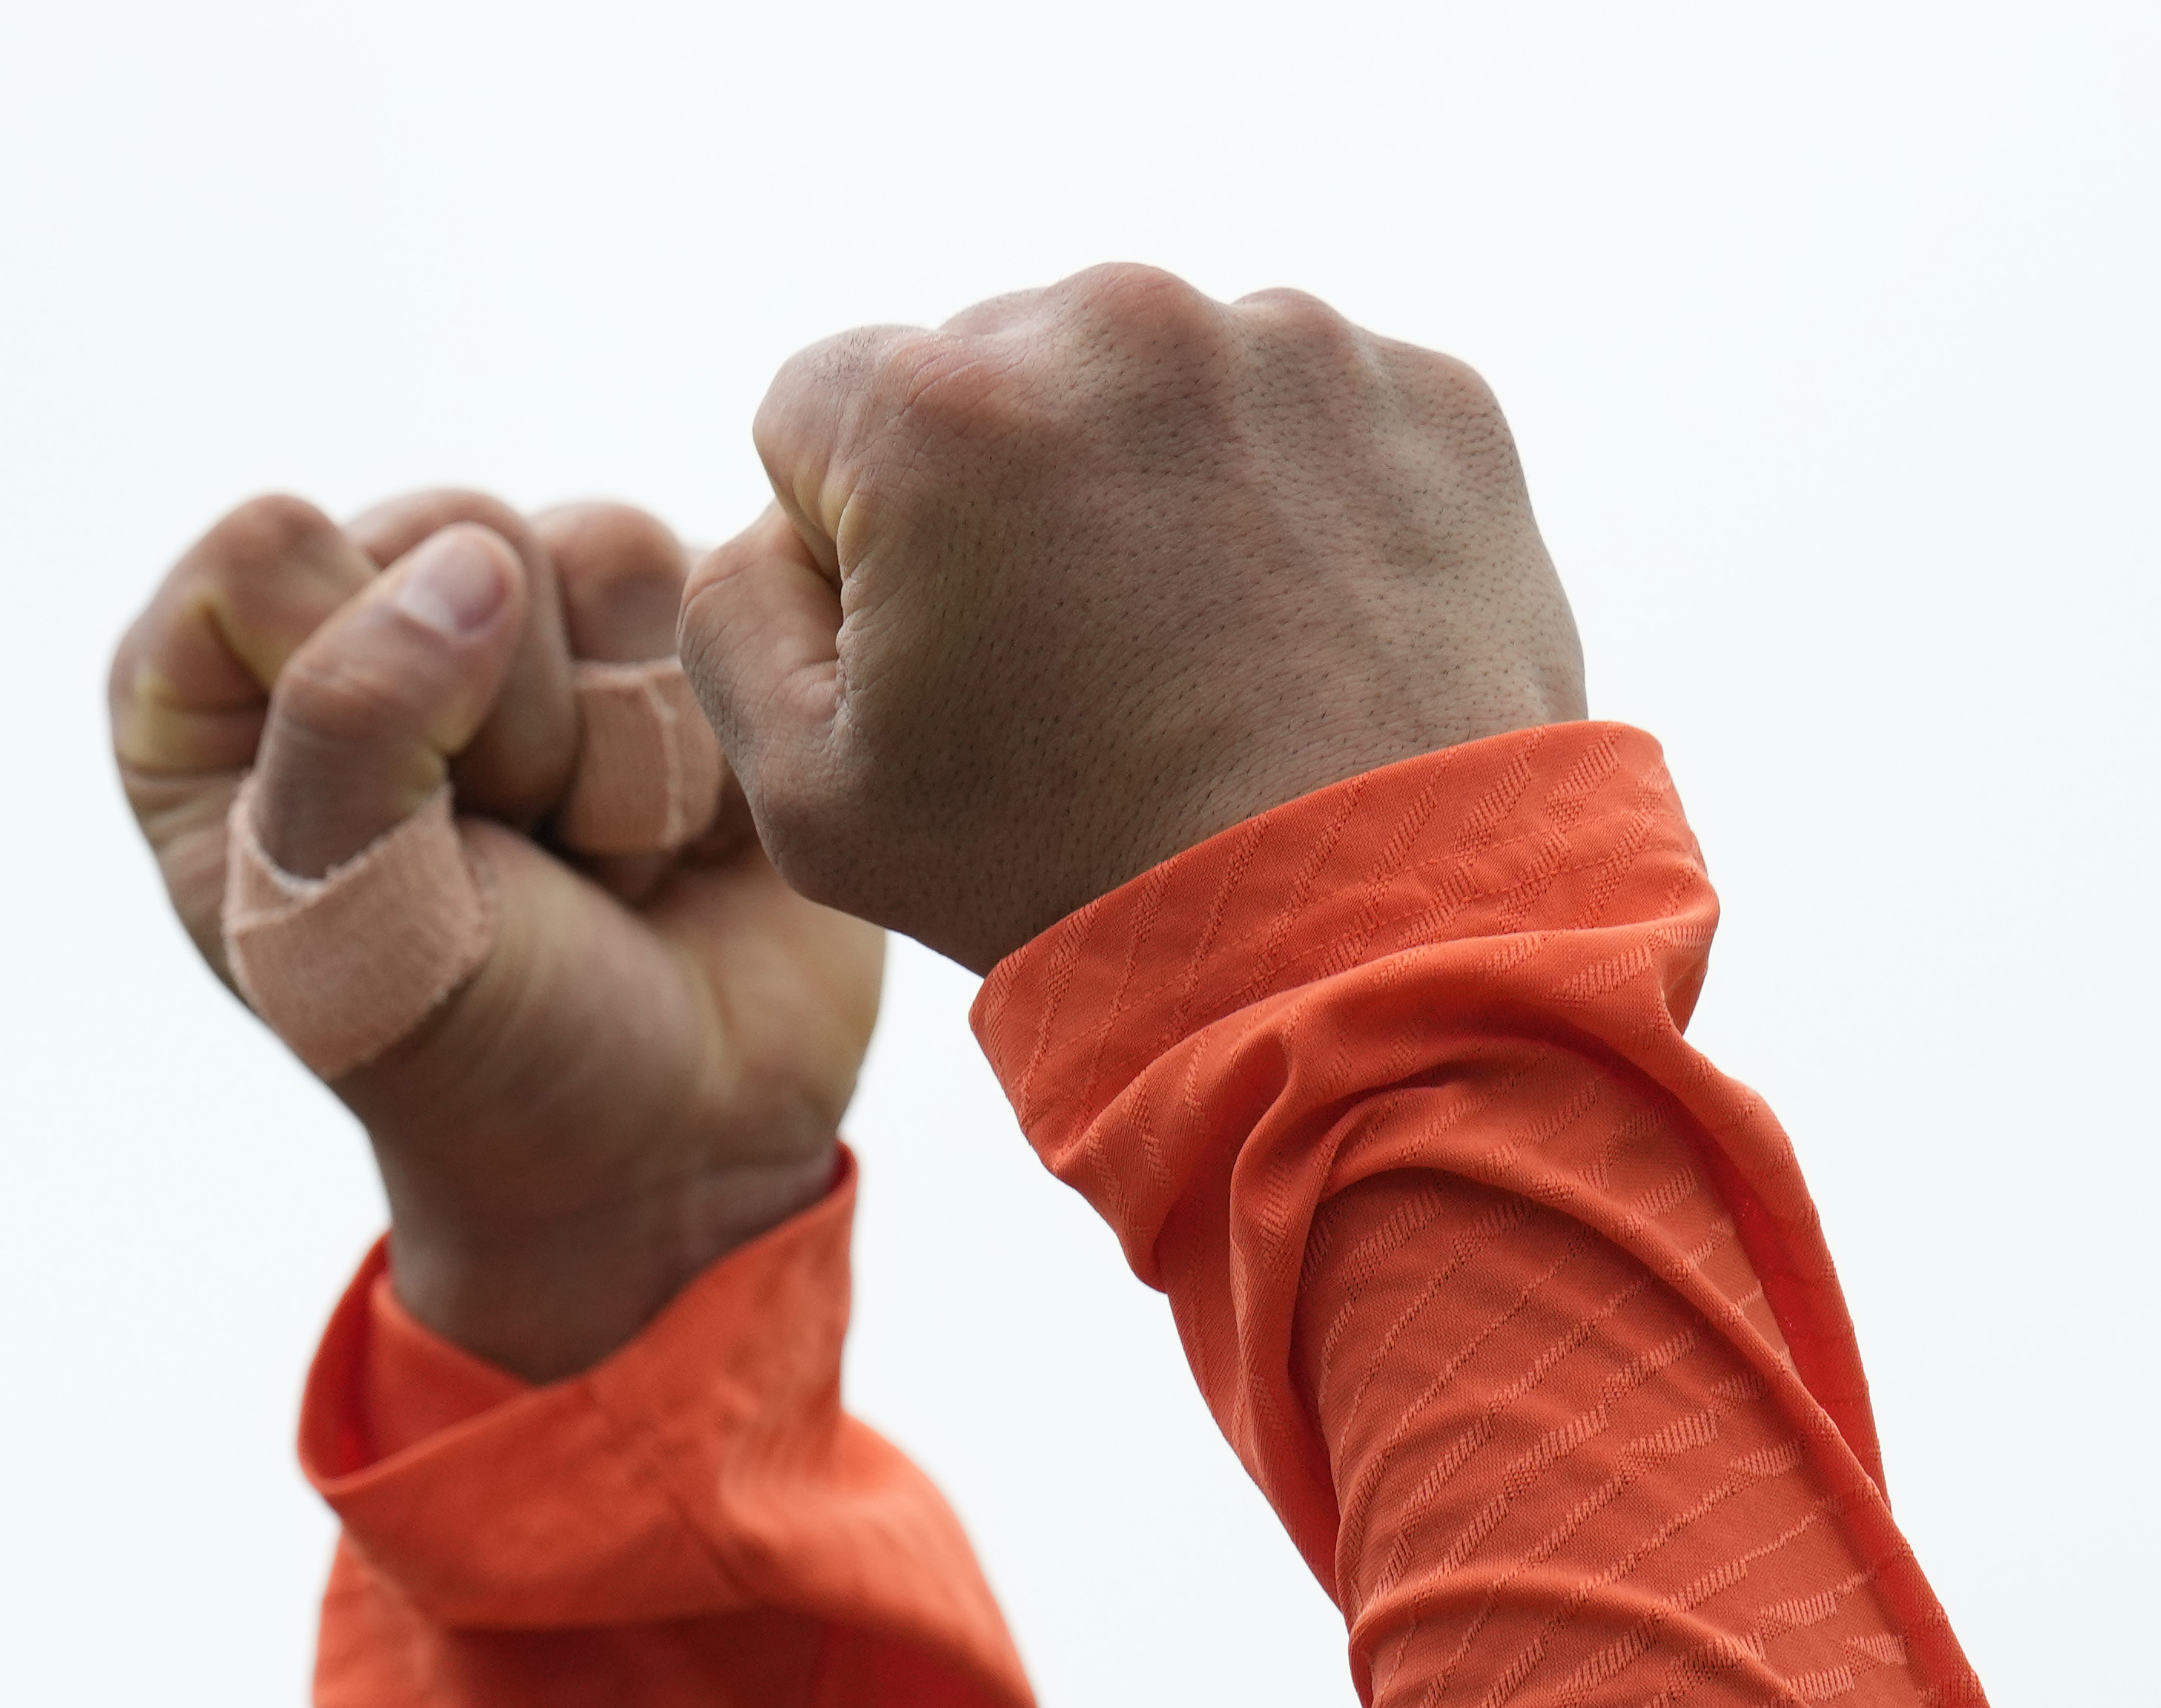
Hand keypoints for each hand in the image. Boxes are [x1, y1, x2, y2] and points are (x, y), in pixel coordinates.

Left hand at [114, 491, 882, 1377]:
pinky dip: (701, 745)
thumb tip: (469, 563)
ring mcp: (518, 621)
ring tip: (593, 861)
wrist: (664, 1143)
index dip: (357, 678)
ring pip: (600, 551)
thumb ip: (352, 722)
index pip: (269, 548)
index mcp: (213, 696)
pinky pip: (712, 594)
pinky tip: (672, 836)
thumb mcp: (356, 918)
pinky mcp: (661, 633)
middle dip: (512, 730)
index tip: (398, 828)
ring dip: (615, 749)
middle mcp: (355, 628)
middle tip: (513, 867)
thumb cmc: (472, 1051)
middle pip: (454, 533)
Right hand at [683, 266, 1590, 970]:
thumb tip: (782, 524)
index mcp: (937, 406)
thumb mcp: (805, 796)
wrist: (1365, 932)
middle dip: (1001, 493)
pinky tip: (1296, 635)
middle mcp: (1116, 323)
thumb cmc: (1065, 873)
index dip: (844, 543)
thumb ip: (729, 613)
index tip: (932, 652)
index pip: (811, 405)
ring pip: (1152, 386)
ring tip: (1194, 657)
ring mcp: (1292, 346)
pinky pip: (1304, 415)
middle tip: (1068, 669)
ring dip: (1144, 486)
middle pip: (992, 372)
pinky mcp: (1432, 390)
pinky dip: (1288, 500)